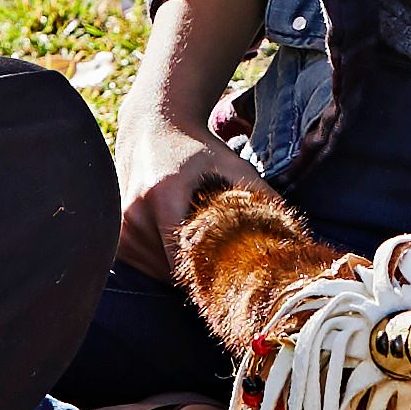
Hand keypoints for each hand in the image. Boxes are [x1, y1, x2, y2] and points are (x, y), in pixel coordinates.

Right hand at [114, 122, 268, 283]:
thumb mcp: (233, 166)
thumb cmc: (198, 147)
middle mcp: (134, 212)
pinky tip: (181, 246)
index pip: (184, 259)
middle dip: (200, 275)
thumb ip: (262, 197)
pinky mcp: (115, 233)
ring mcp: (120, 225)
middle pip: (171, 271)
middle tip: (225, 271)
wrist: (154, 125)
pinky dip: (163, 264)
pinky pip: (143, 266)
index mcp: (162, 196)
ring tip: (202, 252)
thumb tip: (295, 234)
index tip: (233, 284)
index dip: (210, 277)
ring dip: (180, 272)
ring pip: (156, 273)